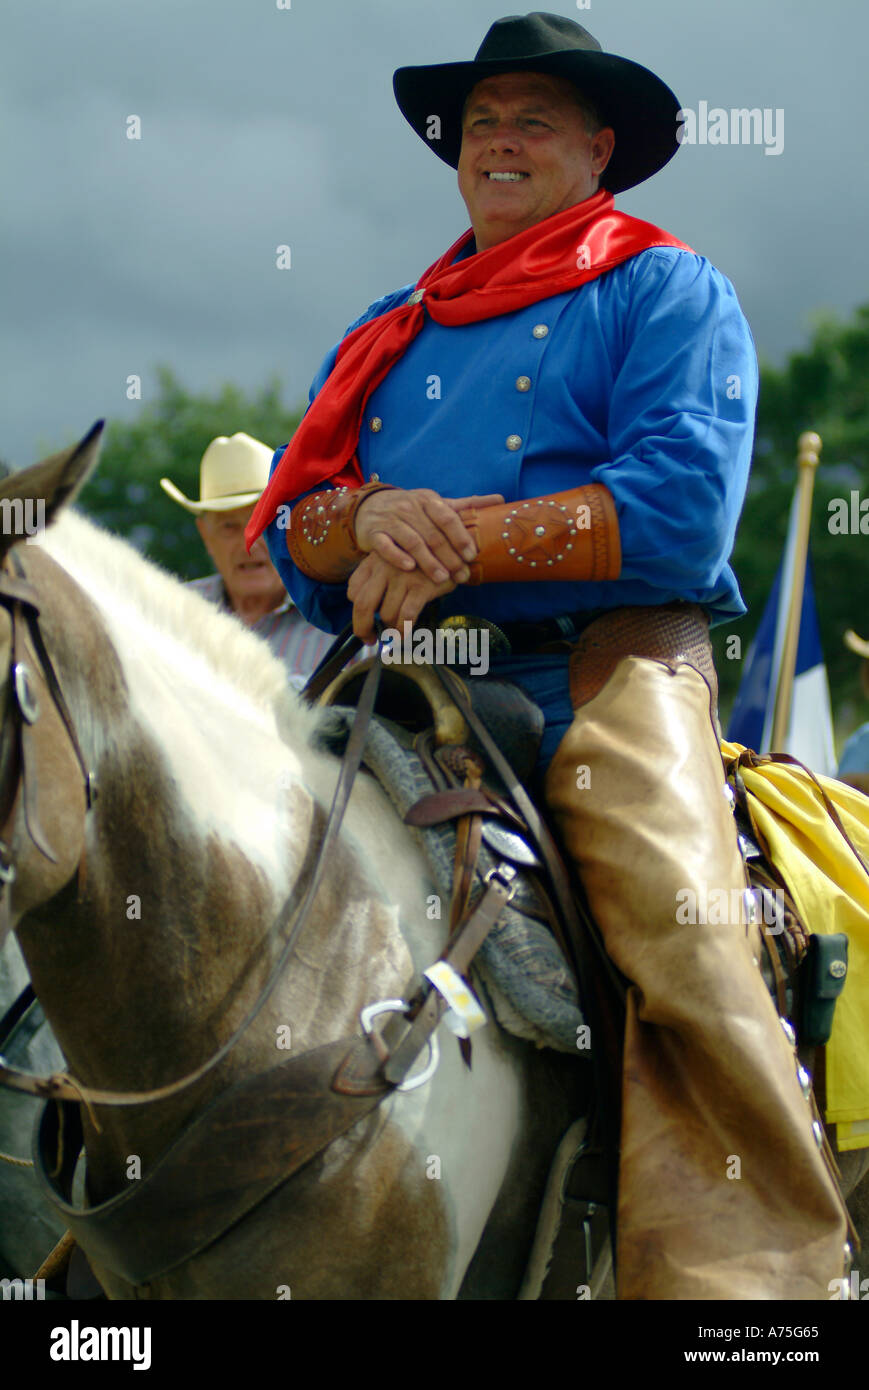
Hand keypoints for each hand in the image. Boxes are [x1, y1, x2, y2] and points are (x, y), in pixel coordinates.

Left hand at [347, 552, 468, 642]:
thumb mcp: (396, 559)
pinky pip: (406, 616)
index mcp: (375, 560)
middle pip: (363, 605)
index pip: (354, 589)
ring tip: (396, 632)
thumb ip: (377, 576)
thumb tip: (362, 607)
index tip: (365, 622)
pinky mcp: (421, 586)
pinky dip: (403, 630)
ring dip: (390, 629)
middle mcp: (385, 567)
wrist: (453, 547)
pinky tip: (404, 635)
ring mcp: (403, 576)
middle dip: (363, 628)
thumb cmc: (422, 559)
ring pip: (386, 614)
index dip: (356, 609)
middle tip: (369, 640)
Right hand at [353, 488, 502, 583]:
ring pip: (412, 541)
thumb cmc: (412, 509)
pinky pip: (385, 546)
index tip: (471, 555)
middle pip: (432, 534)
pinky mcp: (374, 533)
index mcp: (428, 500)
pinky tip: (410, 568)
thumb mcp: (436, 504)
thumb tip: (500, 500)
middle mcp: (409, 507)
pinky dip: (397, 557)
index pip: (447, 517)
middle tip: (461, 575)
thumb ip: (466, 505)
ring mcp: (391, 520)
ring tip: (441, 578)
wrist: (370, 506)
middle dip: (449, 557)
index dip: (460, 536)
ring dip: (428, 561)